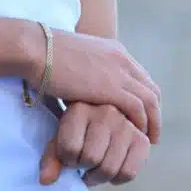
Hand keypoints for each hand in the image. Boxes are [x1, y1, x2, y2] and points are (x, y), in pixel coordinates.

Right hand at [28, 28, 161, 143]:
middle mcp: (121, 58)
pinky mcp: (111, 87)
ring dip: (152, 122)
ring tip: (149, 140)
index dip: (144, 98)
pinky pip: (138, 109)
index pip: (140, 77)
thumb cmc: (46, 56)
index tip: (142, 117)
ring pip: (149, 100)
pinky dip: (141, 124)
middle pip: (150, 88)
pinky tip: (137, 137)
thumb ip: (88, 73)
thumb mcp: (77, 61)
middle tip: (150, 132)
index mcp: (113, 50)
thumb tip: (85, 91)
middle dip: (153, 112)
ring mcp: (118, 72)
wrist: (37, 49)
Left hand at [39, 103, 150, 187]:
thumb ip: (52, 157)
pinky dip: (118, 179)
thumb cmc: (80, 129)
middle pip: (91, 159)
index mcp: (81, 107)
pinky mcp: (141, 139)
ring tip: (96, 166)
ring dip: (99, 176)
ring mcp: (126, 124)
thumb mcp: (62, 135)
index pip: (69, 148)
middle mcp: (106, 111)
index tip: (70, 154)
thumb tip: (46, 179)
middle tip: (85, 162)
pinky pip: (128, 173)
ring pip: (109, 168)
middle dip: (85, 168)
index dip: (67, 160)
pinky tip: (112, 168)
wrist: (108, 119)